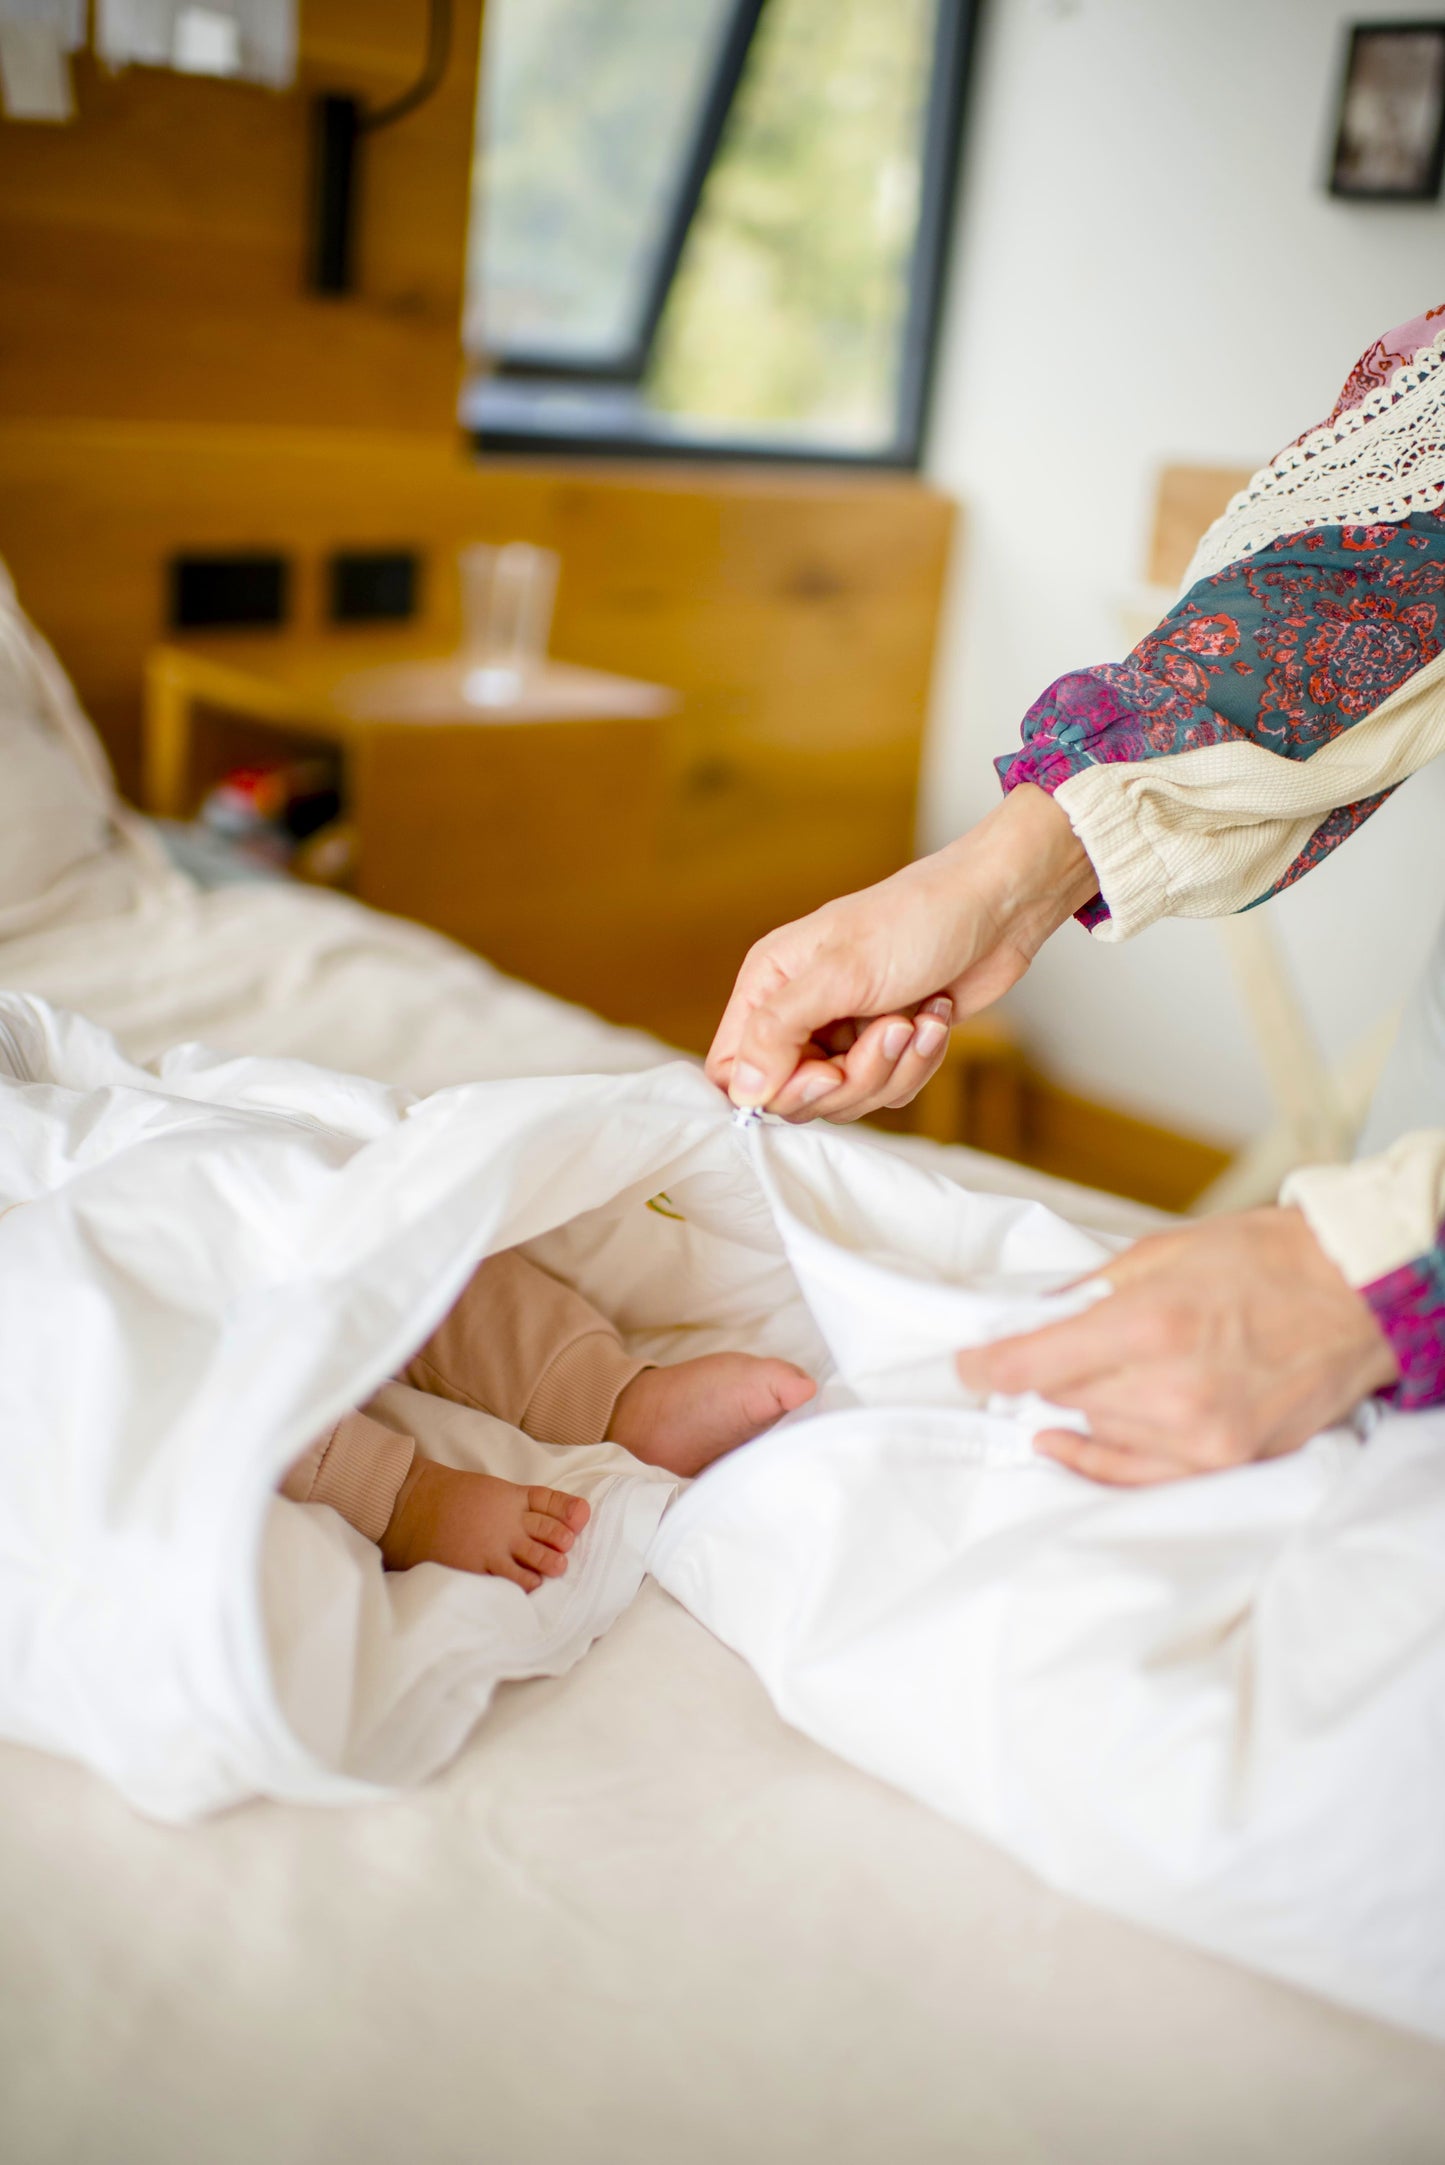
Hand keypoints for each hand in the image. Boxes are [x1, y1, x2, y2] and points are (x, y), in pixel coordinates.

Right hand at [705, 785, 1096, 1121]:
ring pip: (847, 1099)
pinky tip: (936, 1018)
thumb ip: (778, 1031)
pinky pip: (888, 1091)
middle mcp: (801, 1012)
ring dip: (892, 1067)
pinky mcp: (888, 1046)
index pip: (733, 1069)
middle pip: (794, 1095)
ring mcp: (845, 1032)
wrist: (997, 907)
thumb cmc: (916, 919)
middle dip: (850, 1078)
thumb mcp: (840, 973)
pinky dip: (918, 1063)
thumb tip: (742, 1092)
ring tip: (916, 1019)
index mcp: (770, 984)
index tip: (823, 1072)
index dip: (774, 1088)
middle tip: (887, 1032)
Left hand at [955, 1206, 1398, 1483]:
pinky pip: (1134, 1474)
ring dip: (1079, 1404)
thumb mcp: (1161, 1252)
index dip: (987, 1366)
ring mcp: (1200, 1434)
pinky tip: (1063, 1443)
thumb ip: (1088, 1291)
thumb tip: (1032, 1318)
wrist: (1356, 1294)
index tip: (967, 1365)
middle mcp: (1171, 1388)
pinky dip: (1094, 1458)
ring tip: (1091, 1375)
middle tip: (1035, 1354)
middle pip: (1061, 1396)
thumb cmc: (1266, 1260)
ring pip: (1094, 1429)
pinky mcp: (1225, 1460)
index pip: (1035, 1363)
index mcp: (1149, 1324)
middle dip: (1043, 1373)